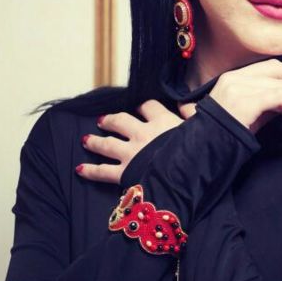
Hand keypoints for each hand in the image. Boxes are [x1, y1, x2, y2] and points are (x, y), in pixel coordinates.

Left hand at [77, 99, 194, 183]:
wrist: (188, 177)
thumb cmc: (199, 153)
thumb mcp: (201, 129)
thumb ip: (193, 114)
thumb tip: (186, 103)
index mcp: (162, 122)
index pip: (148, 106)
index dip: (143, 105)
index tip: (140, 106)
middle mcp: (143, 134)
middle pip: (120, 120)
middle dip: (110, 120)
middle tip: (101, 120)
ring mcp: (132, 153)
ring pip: (108, 144)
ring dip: (95, 141)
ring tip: (86, 140)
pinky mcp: (125, 173)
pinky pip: (103, 171)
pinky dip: (91, 171)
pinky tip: (80, 169)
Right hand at [209, 60, 281, 143]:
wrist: (203, 151)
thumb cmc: (224, 137)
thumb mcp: (247, 116)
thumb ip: (266, 105)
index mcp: (233, 78)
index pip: (269, 67)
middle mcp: (235, 78)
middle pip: (277, 70)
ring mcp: (238, 87)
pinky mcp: (244, 101)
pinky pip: (279, 97)